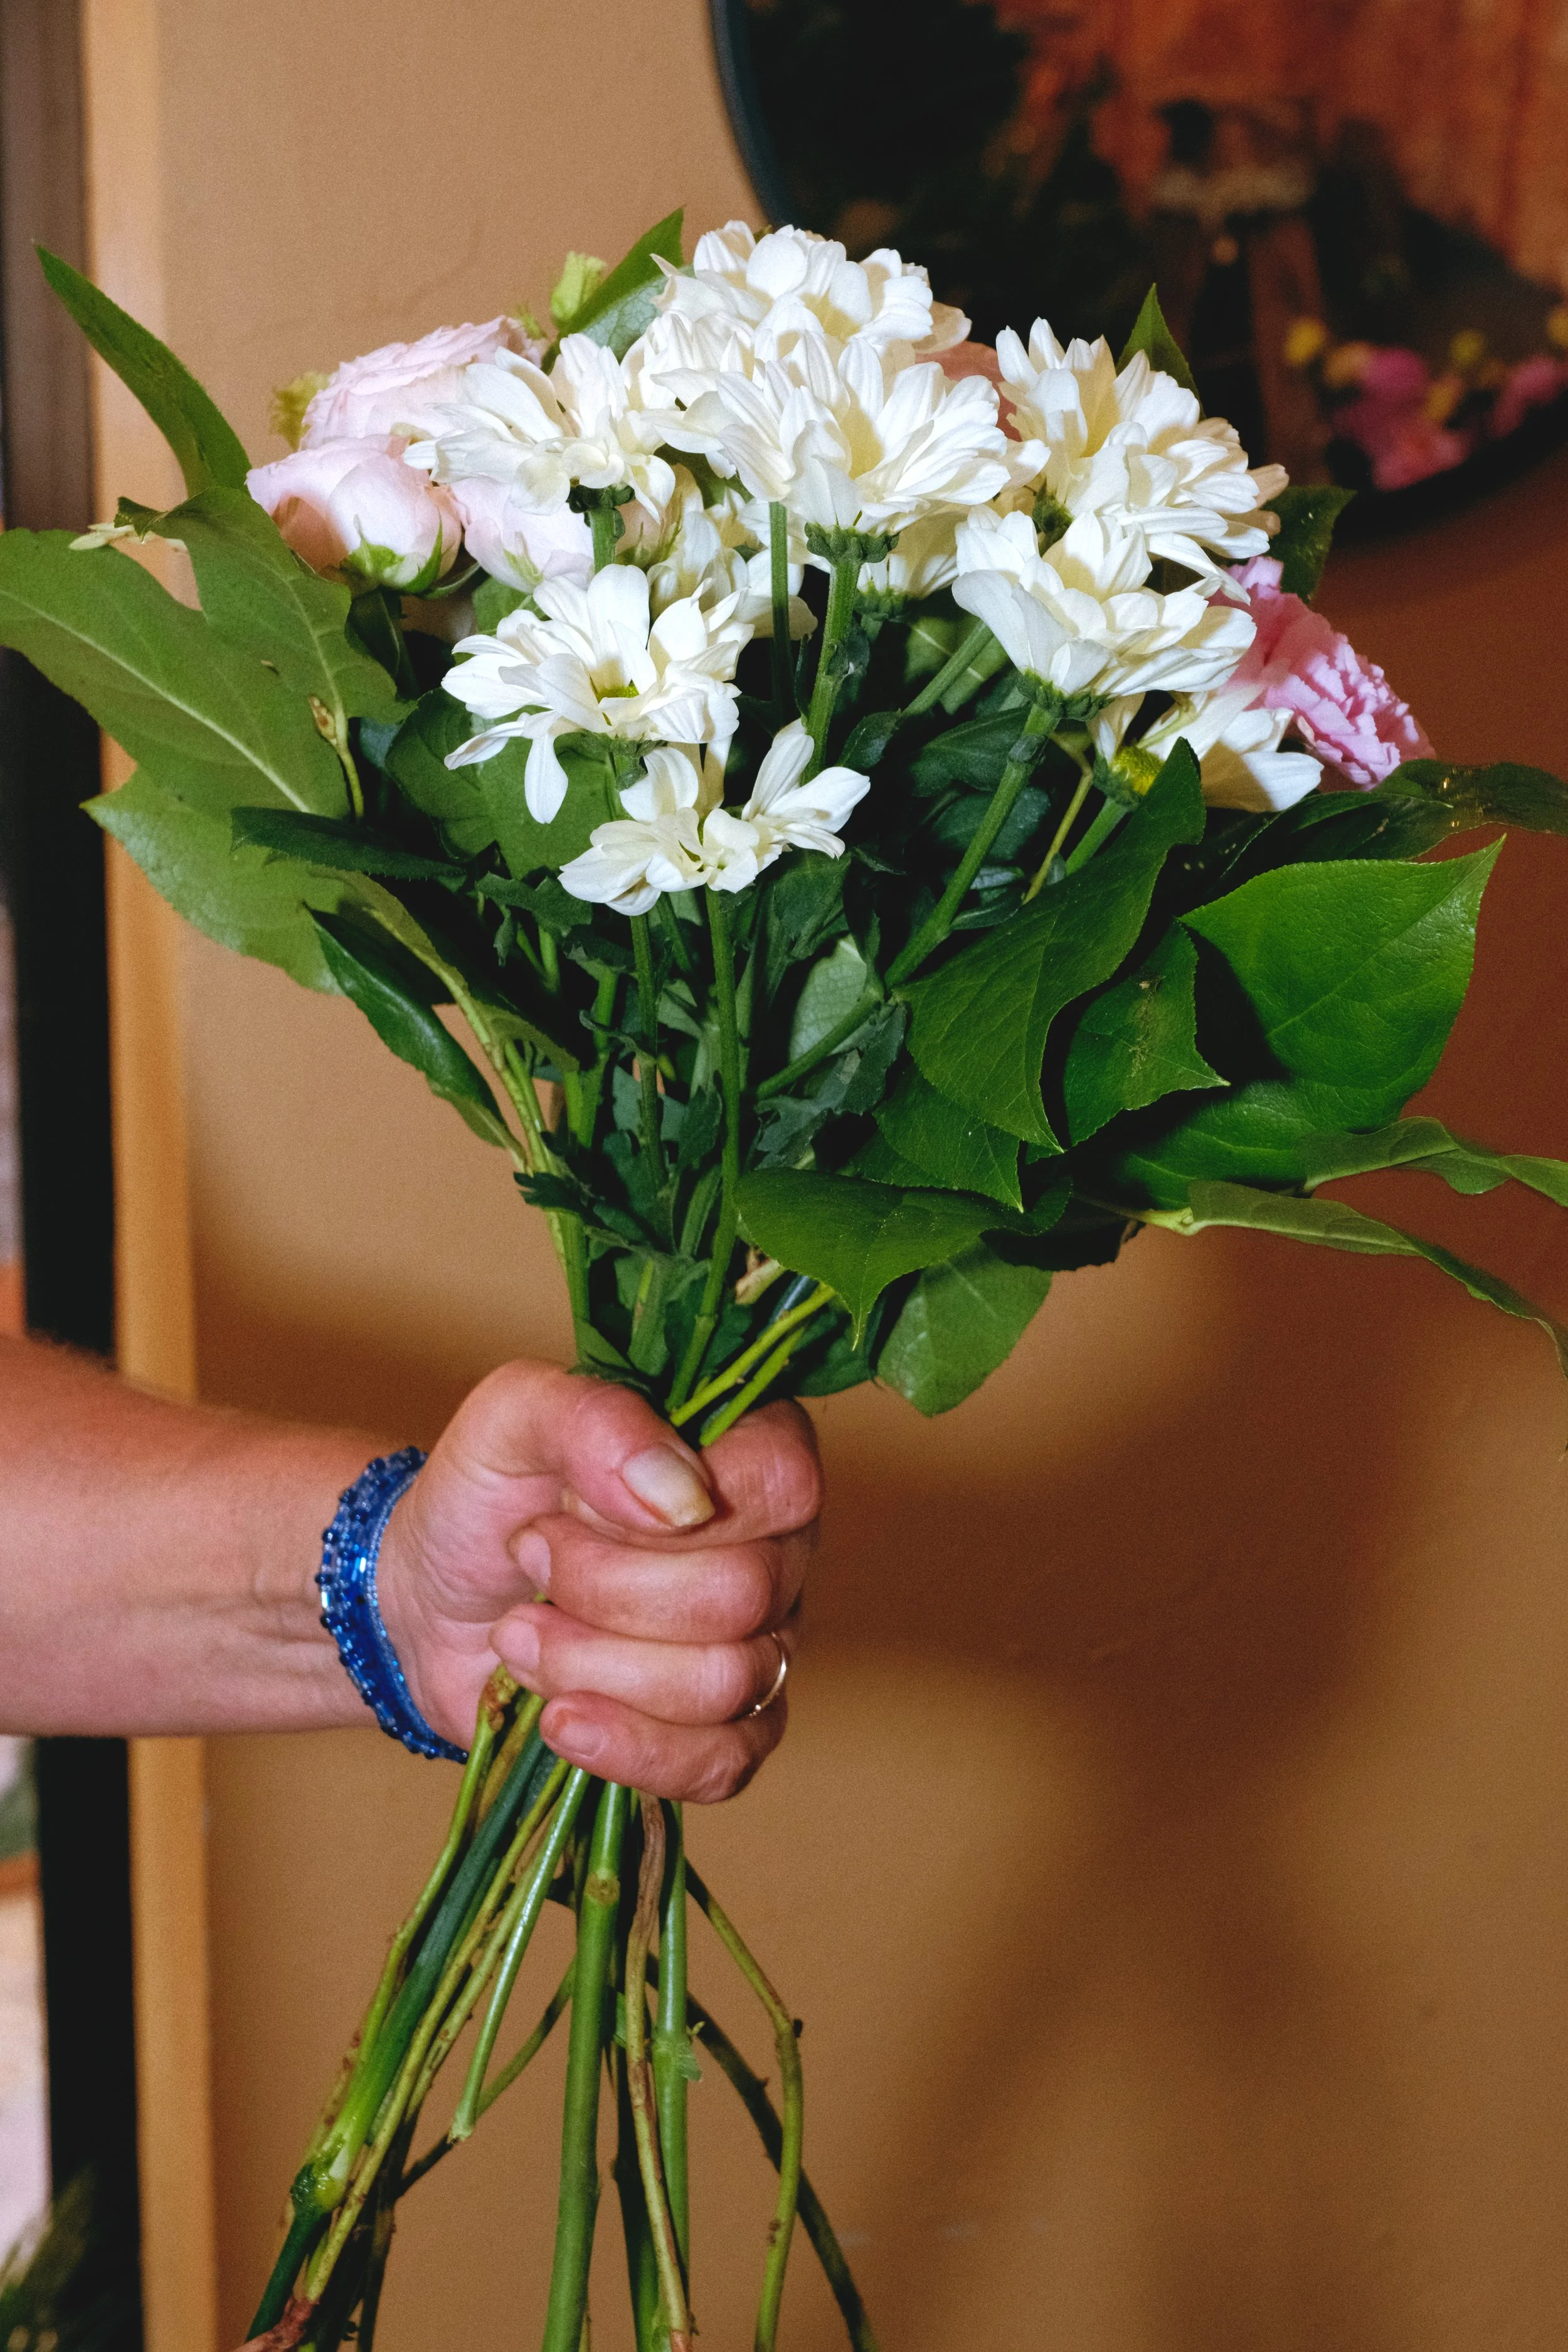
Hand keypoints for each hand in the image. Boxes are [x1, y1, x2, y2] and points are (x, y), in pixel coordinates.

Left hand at [375, 1360, 818, 1800]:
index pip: (781, 1482)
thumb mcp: (514, 1416)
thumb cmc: (485, 1496)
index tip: (571, 1506)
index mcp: (749, 1448)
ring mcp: (762, 1646)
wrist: (429, 1603)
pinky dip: (628, 1748)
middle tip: (530, 1560)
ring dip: (593, 1664)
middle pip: (743, 1593)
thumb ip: (597, 1419)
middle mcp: (776, 1547)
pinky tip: (561, 1719)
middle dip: (605, 1590)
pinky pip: (722, 1764)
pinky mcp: (725, 1733)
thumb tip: (681, 1497)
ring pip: (727, 1681)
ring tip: (521, 1634)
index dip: (666, 1513)